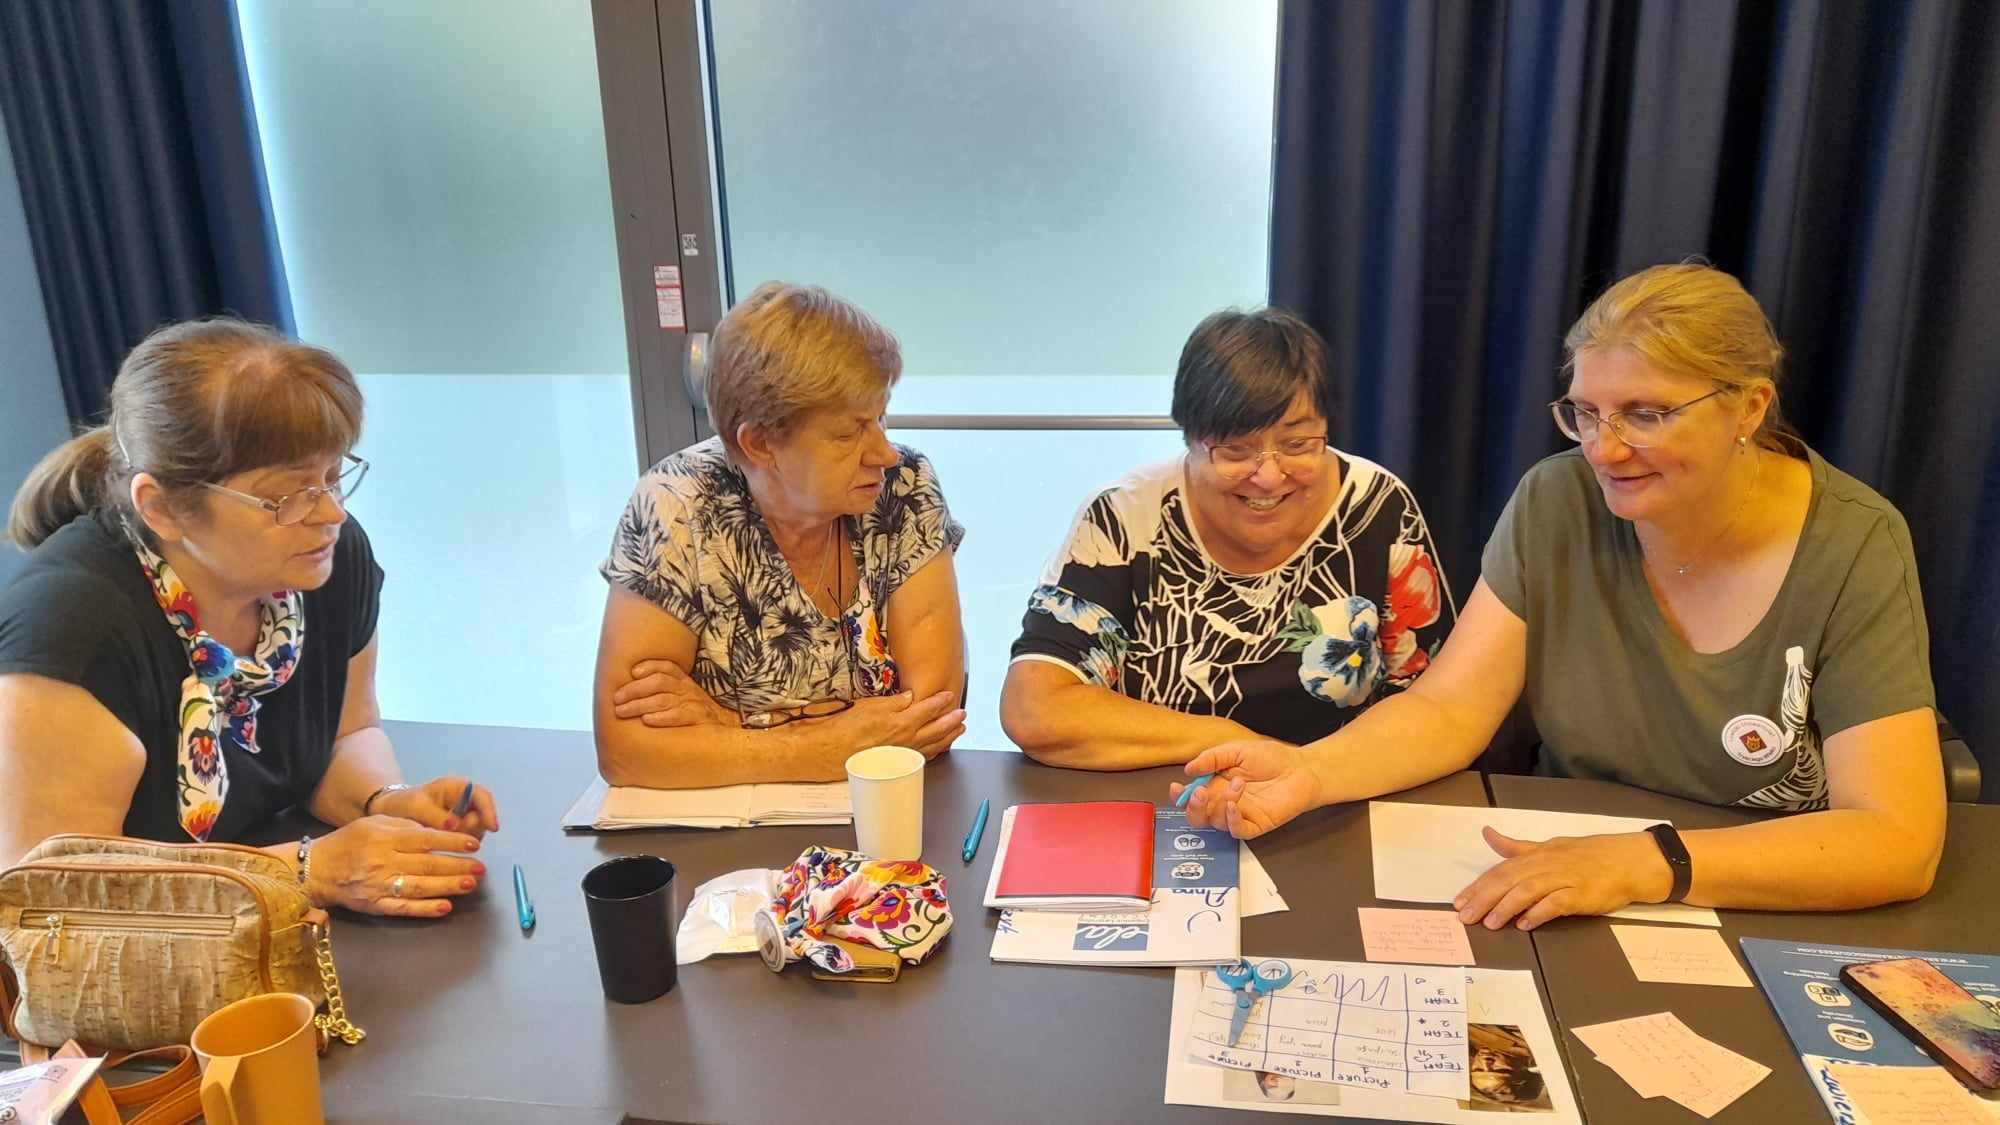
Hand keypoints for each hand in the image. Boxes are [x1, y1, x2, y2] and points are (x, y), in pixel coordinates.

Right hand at [305, 816, 484, 917]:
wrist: (315, 869)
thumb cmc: (349, 842)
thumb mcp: (374, 823)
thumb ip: (404, 825)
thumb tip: (435, 831)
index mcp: (385, 838)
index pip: (425, 839)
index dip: (451, 842)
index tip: (473, 845)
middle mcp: (383, 861)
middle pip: (427, 864)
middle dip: (457, 866)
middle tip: (480, 867)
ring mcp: (379, 885)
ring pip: (420, 886)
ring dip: (448, 886)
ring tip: (471, 884)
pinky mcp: (375, 905)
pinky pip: (404, 908)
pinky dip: (426, 909)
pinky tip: (446, 907)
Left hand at [372, 776, 499, 837]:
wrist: (393, 812)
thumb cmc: (404, 803)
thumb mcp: (417, 807)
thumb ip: (436, 816)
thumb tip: (455, 826)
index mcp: (457, 787)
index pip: (482, 796)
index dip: (489, 811)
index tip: (492, 827)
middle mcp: (465, 800)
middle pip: (482, 816)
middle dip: (470, 827)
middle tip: (450, 832)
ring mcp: (464, 816)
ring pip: (477, 830)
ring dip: (464, 837)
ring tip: (441, 836)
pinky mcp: (460, 830)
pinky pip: (468, 839)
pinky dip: (459, 843)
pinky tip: (443, 842)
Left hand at [614, 660, 731, 727]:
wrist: (726, 728)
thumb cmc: (696, 712)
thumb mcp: (684, 694)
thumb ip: (663, 689)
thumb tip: (630, 692)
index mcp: (683, 681)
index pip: (666, 667)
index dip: (649, 667)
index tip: (632, 672)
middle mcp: (687, 689)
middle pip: (659, 682)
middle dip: (634, 689)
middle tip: (617, 699)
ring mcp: (693, 704)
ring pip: (663, 699)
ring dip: (639, 705)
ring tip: (622, 711)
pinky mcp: (697, 719)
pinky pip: (678, 716)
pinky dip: (661, 717)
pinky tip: (646, 720)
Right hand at [840, 691, 965, 757]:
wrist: (829, 751)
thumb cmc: (845, 727)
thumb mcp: (870, 705)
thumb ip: (894, 702)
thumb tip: (911, 697)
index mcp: (901, 722)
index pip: (928, 709)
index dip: (941, 701)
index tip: (949, 696)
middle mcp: (906, 740)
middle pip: (937, 729)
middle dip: (952, 720)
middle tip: (962, 714)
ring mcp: (903, 754)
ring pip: (933, 745)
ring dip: (949, 737)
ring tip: (959, 730)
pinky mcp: (896, 764)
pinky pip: (922, 757)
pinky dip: (934, 751)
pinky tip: (939, 748)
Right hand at [1170, 739, 1317, 838]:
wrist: (1300, 768)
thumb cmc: (1271, 758)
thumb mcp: (1237, 750)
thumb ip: (1212, 758)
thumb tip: (1189, 770)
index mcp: (1215, 784)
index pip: (1190, 796)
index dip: (1180, 796)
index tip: (1176, 787)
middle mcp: (1224, 802)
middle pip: (1198, 816)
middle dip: (1193, 807)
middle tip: (1200, 793)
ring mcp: (1239, 815)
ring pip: (1216, 822)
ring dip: (1221, 804)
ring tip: (1238, 784)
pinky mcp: (1256, 824)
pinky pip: (1237, 831)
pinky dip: (1232, 821)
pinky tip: (1235, 806)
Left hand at [1451, 829, 1671, 930]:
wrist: (1630, 861)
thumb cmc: (1589, 855)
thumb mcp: (1550, 846)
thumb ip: (1517, 847)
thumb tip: (1487, 834)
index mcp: (1538, 853)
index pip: (1501, 869)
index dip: (1479, 885)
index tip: (1459, 901)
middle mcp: (1547, 864)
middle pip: (1509, 879)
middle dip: (1484, 898)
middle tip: (1465, 916)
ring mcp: (1565, 879)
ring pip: (1528, 891)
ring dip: (1506, 907)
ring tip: (1489, 924)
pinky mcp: (1582, 895)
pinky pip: (1556, 904)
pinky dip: (1539, 913)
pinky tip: (1525, 924)